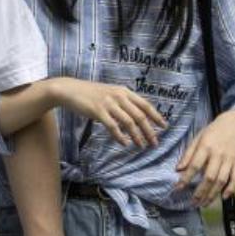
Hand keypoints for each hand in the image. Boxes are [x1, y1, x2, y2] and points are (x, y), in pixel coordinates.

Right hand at [49, 77, 166, 147]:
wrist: (70, 90)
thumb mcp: (110, 93)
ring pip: (128, 122)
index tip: (164, 127)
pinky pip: (113, 127)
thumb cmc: (90, 93)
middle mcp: (118, 96)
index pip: (145, 104)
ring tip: (141, 146)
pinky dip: (120, 136)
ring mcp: (108, 103)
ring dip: (137, 136)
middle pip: (140, 116)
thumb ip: (123, 101)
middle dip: (149, 131)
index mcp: (124, 91)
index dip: (156, 116)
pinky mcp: (98, 111)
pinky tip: (124, 143)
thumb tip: (137, 116)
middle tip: (154, 143)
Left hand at [175, 109, 234, 205]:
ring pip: (222, 180)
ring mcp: (230, 159)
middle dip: (200, 192)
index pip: (194, 166)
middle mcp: (218, 154)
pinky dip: (231, 189)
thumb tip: (178, 169)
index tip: (178, 188)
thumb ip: (188, 154)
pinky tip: (223, 197)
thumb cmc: (211, 132)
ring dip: (213, 194)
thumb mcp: (196, 139)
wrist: (234, 125)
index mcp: (205, 147)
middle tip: (192, 202)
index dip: (186, 178)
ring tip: (204, 203)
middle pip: (210, 177)